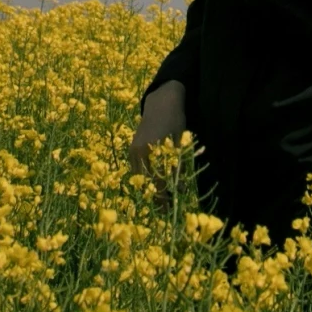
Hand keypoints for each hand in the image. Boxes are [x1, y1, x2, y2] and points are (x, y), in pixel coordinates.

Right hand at [128, 82, 190, 197]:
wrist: (161, 102)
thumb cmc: (175, 120)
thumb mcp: (179, 143)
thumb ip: (177, 166)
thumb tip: (180, 189)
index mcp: (152, 151)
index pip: (158, 181)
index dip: (164, 196)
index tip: (171, 207)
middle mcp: (138, 152)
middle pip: (146, 182)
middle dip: (156, 196)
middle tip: (166, 208)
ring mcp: (132, 150)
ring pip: (139, 177)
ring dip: (149, 188)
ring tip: (161, 198)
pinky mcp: (131, 149)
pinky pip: (136, 169)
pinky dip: (144, 177)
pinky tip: (154, 183)